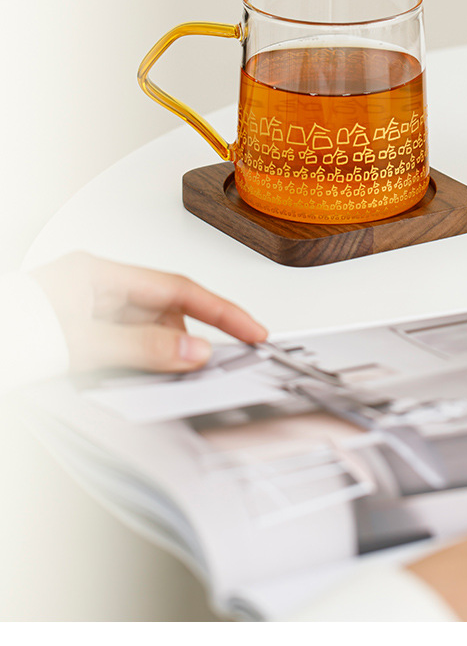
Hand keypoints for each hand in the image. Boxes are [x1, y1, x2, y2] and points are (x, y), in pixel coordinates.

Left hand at [33, 252, 267, 373]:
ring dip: (160, 355)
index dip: (221, 311)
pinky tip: (135, 381)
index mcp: (100, 273)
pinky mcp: (77, 334)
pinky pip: (124, 346)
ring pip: (145, 331)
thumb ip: (142, 347)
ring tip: (162, 381)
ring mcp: (86, 310)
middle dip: (188, 337)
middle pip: (164, 309)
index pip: (178, 288)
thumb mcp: (81, 344)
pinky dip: (138, 364)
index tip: (254, 332)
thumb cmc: (12, 334)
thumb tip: (193, 349)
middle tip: (214, 367)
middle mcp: (95, 286)